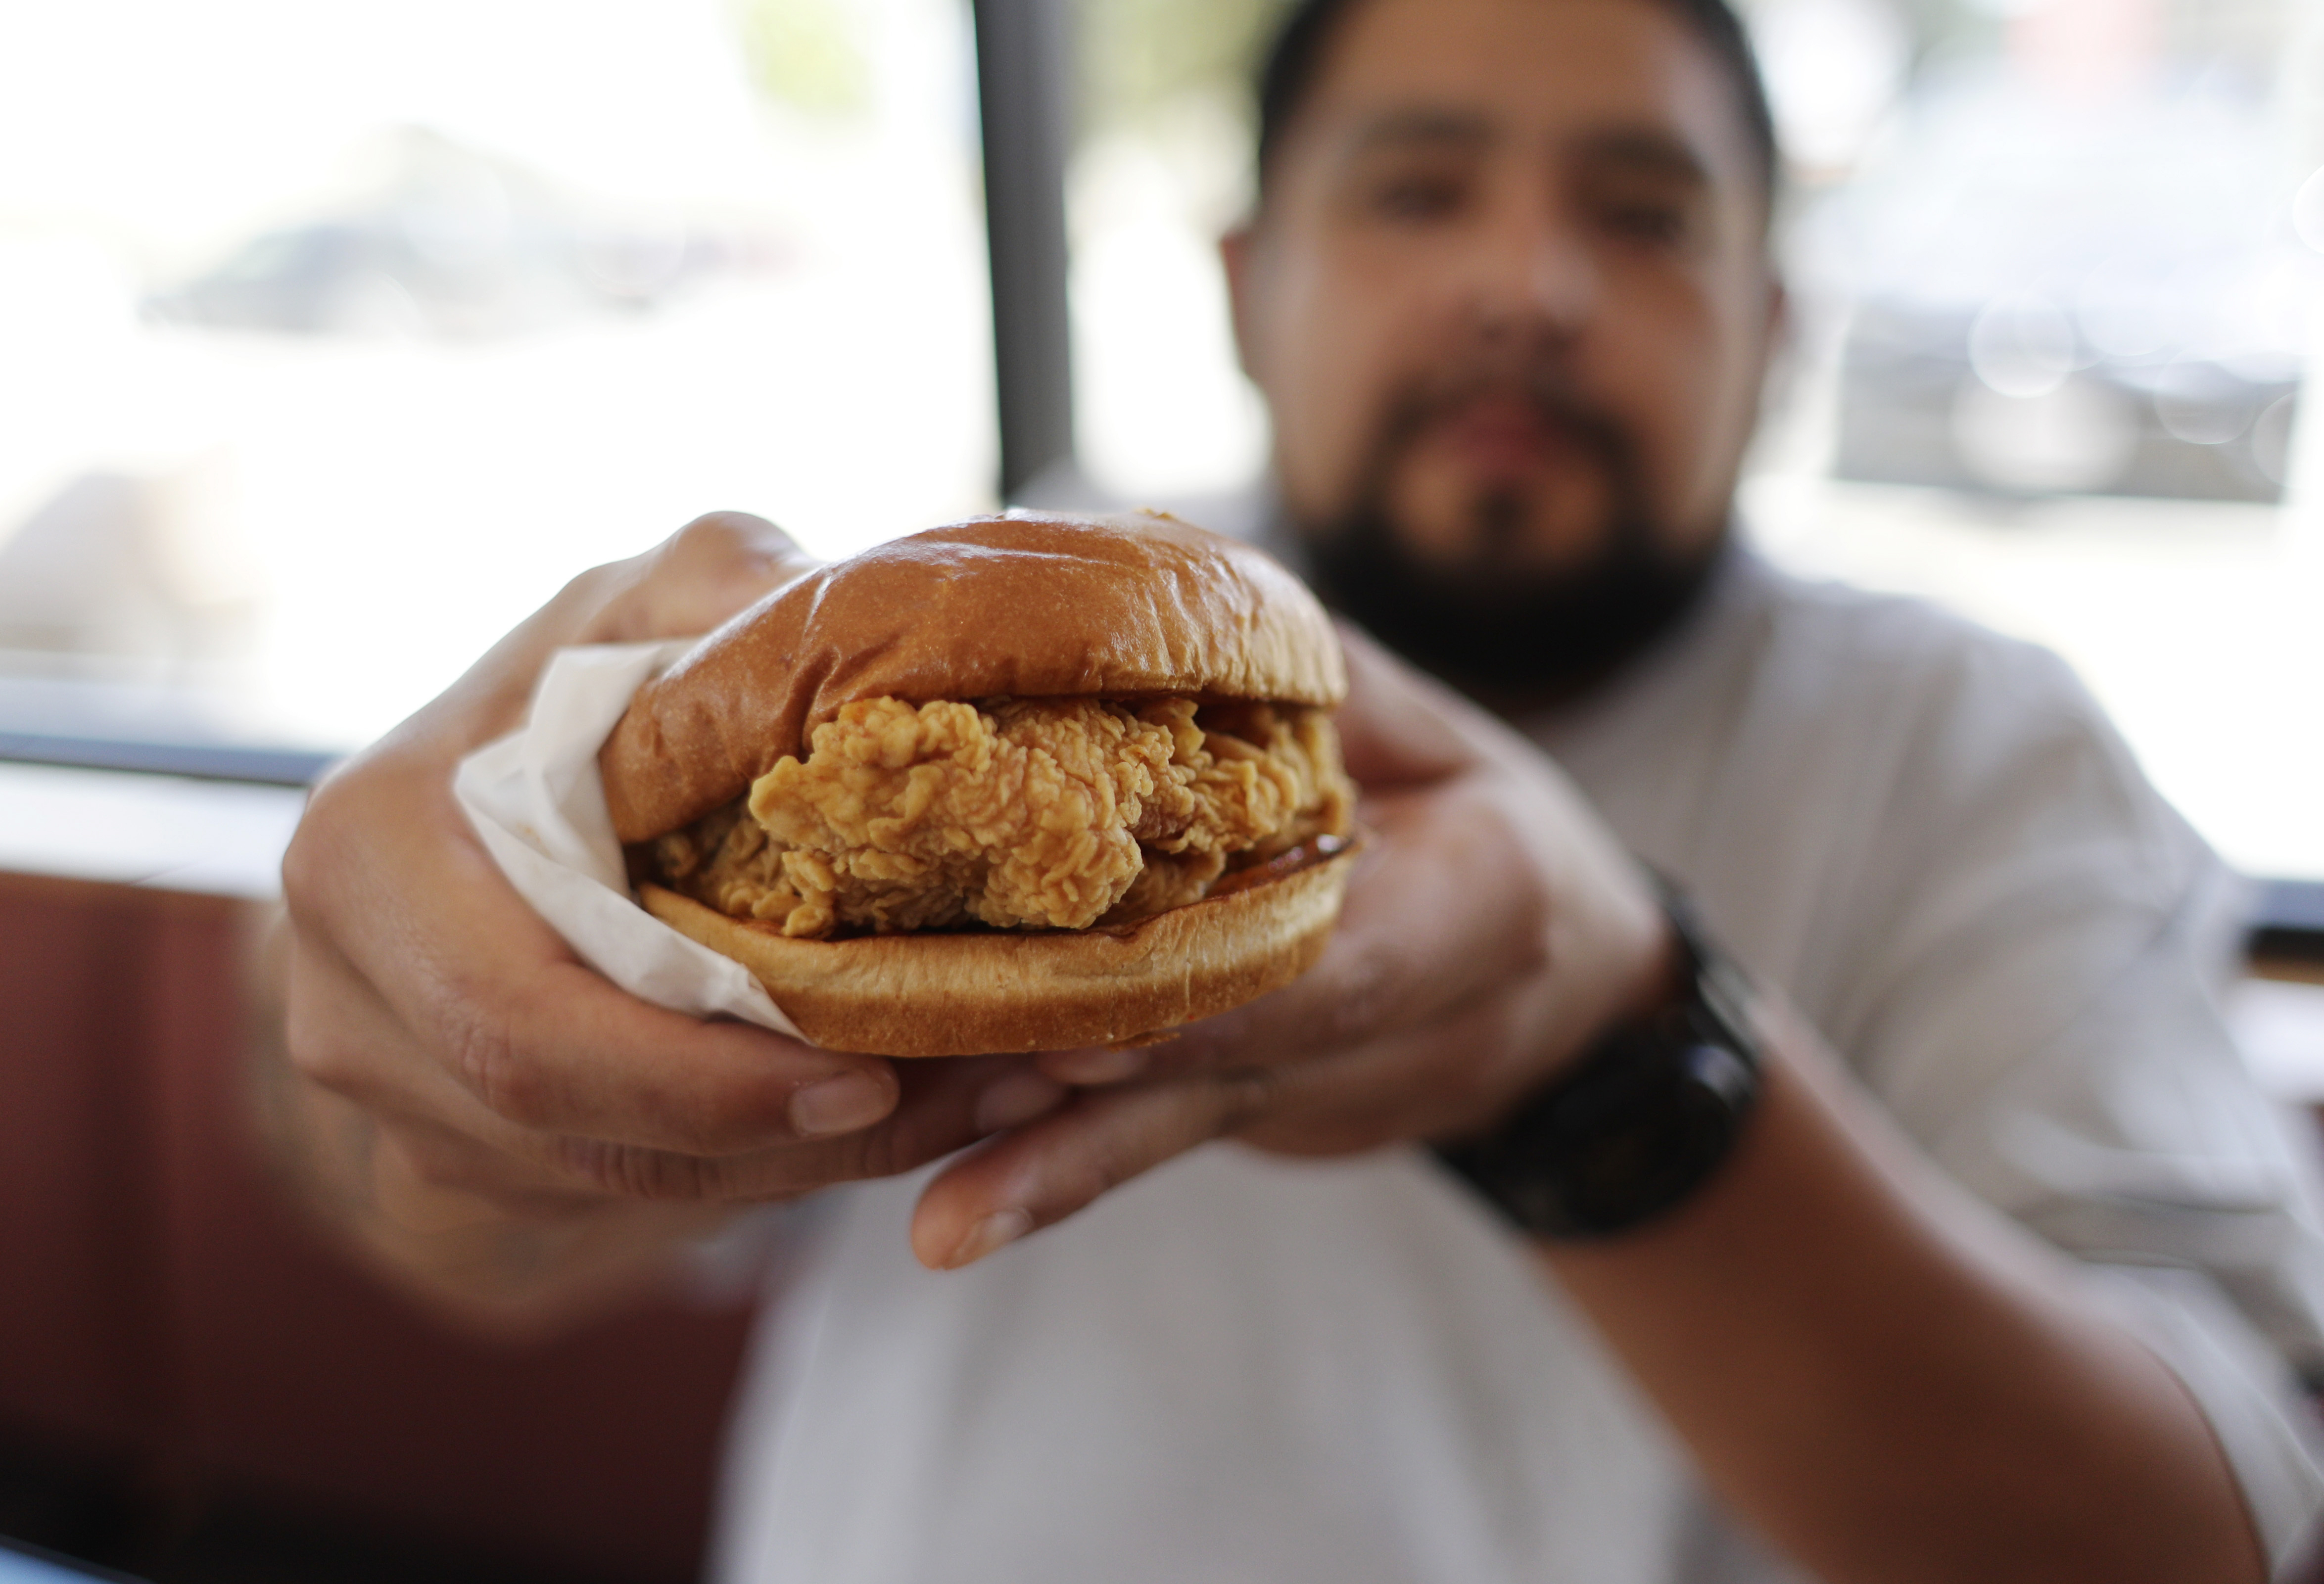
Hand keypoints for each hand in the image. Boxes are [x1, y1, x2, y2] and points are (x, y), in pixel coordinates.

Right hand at [273, 513, 1064, 1316]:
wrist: (500, 775)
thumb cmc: (589, 670)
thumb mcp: (656, 594)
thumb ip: (731, 588)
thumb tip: (857, 626)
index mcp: (374, 860)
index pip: (526, 1021)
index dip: (699, 1073)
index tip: (869, 1071)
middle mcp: (351, 997)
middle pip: (581, 1131)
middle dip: (785, 1135)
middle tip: (969, 1095)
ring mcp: (399, 1093)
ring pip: (625, 1179)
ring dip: (811, 1157)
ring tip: (988, 1097)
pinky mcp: (466, 1151)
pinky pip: (634, 1188)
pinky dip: (775, 1160)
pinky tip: (905, 1105)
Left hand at [906, 628, 1669, 1268]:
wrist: (1568, 992)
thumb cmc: (1482, 822)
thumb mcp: (1441, 730)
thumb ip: (1325, 675)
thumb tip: (1154, 556)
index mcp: (1484, 905)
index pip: (1354, 962)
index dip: (1229, 998)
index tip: (1098, 1016)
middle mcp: (1405, 1028)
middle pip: (1238, 1070)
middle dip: (1099, 1103)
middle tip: (968, 1113)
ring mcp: (1326, 1090)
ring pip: (1182, 1129)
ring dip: (1054, 1170)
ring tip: (941, 1227)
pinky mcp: (1260, 1115)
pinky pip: (1158, 1142)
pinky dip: (1055, 1178)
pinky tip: (954, 1225)